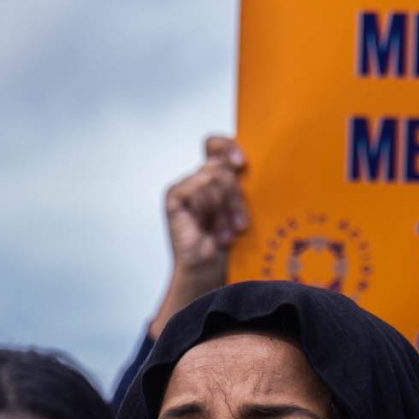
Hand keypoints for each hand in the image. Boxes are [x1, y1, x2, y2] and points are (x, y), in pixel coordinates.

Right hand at [154, 135, 247, 336]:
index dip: (228, 147)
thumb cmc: (230, 246)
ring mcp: (185, 187)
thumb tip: (243, 164)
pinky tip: (212, 233)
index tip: (243, 165)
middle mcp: (198, 179)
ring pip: (214, 178)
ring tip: (225, 234)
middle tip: (239, 225)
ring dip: (225, 211)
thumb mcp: (242, 209)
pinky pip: (197, 188)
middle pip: (221, 165)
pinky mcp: (175, 196)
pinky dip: (210, 212)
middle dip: (235, 197)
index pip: (216, 144)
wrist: (211, 273)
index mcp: (215, 177)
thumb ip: (240, 184)